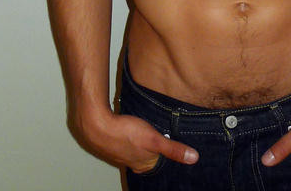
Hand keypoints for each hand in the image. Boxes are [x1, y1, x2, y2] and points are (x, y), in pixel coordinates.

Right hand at [72, 108, 198, 172]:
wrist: (96, 125)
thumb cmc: (125, 133)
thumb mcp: (154, 140)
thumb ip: (173, 149)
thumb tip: (194, 158)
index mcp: (142, 165)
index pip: (159, 163)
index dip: (165, 156)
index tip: (171, 148)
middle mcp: (131, 163)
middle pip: (147, 157)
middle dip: (153, 150)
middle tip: (160, 139)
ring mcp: (119, 153)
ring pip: (135, 149)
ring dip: (141, 142)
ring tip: (146, 133)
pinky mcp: (111, 142)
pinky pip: (124, 141)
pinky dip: (129, 136)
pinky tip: (129, 128)